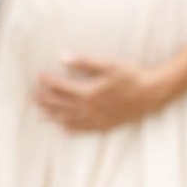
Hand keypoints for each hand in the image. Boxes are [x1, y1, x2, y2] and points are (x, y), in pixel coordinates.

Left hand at [34, 55, 181, 132]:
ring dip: (55, 116)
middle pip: (62, 105)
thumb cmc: (132, 76)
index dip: (48, 81)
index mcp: (89, 92)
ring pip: (70, 119)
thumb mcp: (109, 64)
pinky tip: (64, 130)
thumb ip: (85, 62)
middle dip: (46, 101)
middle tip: (33, 98)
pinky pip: (85, 129)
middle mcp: (90, 108)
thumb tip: (63, 56)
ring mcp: (98, 118)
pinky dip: (72, 130)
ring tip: (42, 115)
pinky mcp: (106, 125)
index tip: (38, 76)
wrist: (152, 94)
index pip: (62, 87)